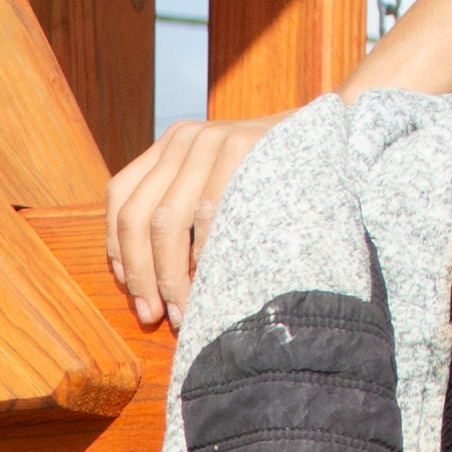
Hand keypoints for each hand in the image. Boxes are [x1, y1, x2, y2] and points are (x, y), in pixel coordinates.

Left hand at [102, 114, 276, 328]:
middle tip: (151, 315)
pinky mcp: (241, 144)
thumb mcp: (216, 185)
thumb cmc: (270, 180)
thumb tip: (138, 282)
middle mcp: (182, 137)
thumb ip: (179, 213)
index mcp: (170, 146)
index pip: (120, 196)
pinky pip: (206, 212)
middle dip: (140, 275)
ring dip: (169, 277)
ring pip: (166, 221)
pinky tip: (209, 281)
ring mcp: (210, 138)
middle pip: (137, 215)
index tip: (132, 290)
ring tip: (180, 312)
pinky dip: (202, 254)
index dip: (119, 247)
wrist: (333, 136)